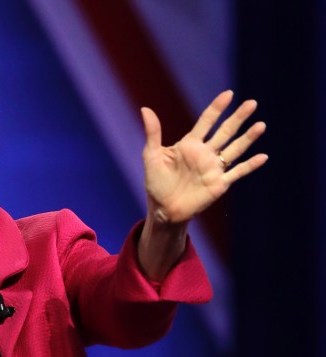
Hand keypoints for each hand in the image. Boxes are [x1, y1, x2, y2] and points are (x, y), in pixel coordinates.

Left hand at [141, 90, 267, 222]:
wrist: (163, 210)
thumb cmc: (155, 182)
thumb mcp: (151, 156)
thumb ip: (153, 133)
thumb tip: (145, 108)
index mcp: (189, 144)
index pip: (206, 122)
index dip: (217, 108)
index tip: (228, 94)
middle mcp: (205, 153)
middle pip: (225, 131)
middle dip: (238, 118)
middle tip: (252, 103)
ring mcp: (214, 168)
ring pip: (235, 149)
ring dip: (248, 138)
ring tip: (261, 125)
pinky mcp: (219, 184)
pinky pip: (237, 173)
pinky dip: (250, 165)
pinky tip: (263, 156)